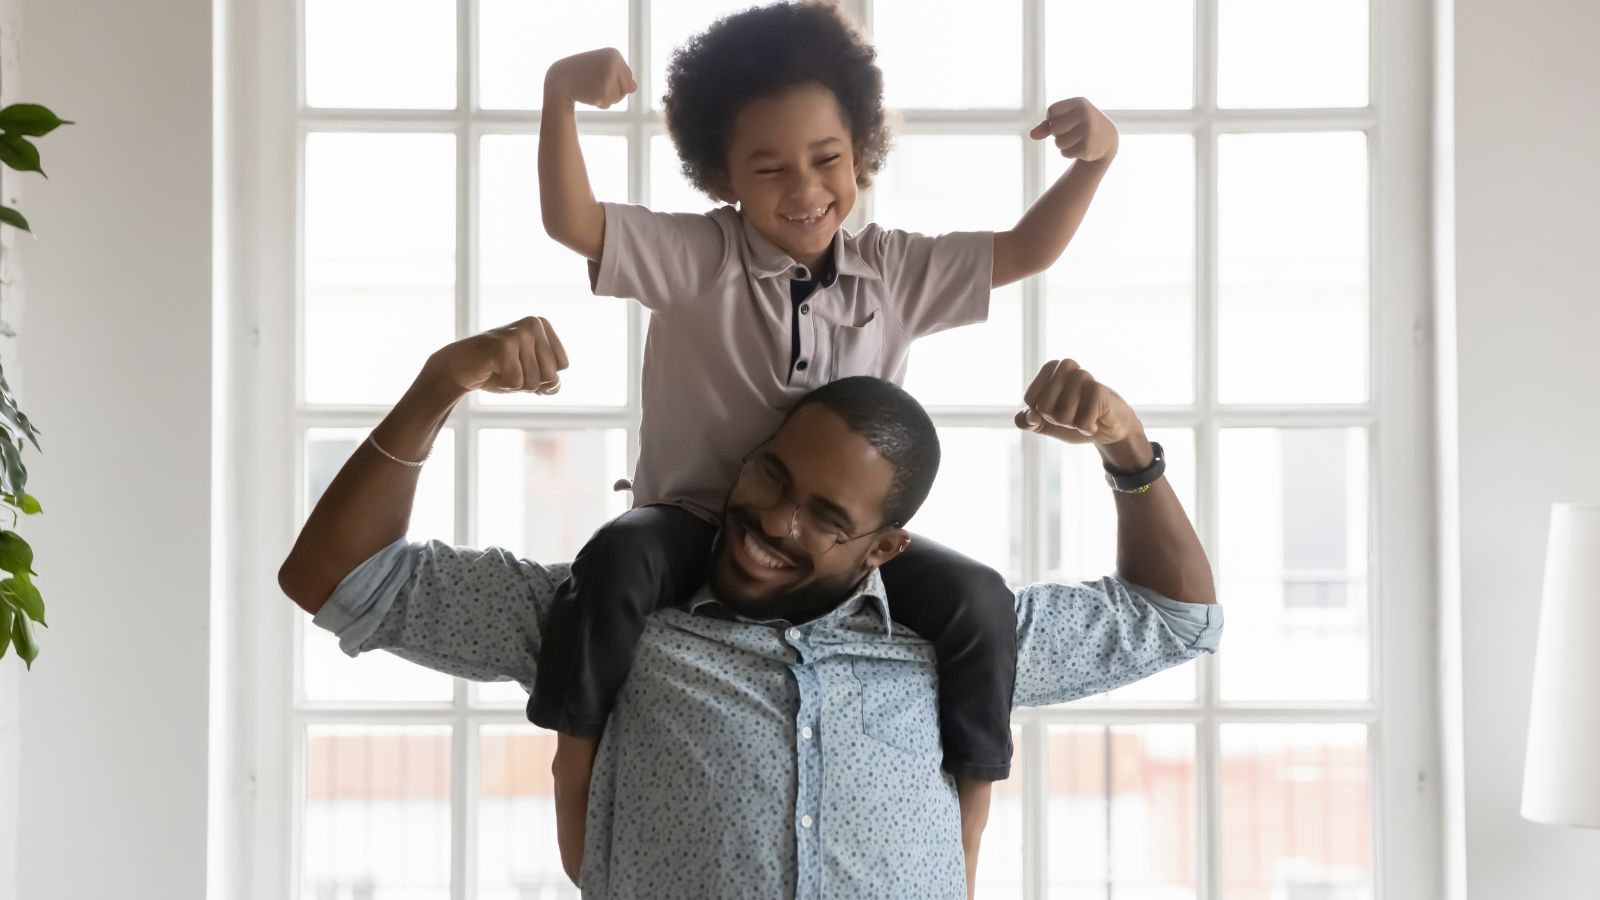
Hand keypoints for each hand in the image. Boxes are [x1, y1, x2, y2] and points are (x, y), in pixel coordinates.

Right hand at [428, 317, 569, 394]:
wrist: (459, 366)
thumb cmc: (498, 369)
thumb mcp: (530, 374)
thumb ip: (550, 382)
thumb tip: (554, 386)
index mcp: (542, 324)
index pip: (563, 365)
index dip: (543, 376)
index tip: (523, 365)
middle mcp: (533, 324)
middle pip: (551, 375)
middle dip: (530, 383)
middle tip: (510, 369)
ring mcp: (518, 334)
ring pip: (534, 381)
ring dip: (516, 385)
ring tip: (500, 370)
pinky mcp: (502, 347)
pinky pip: (516, 382)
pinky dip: (504, 385)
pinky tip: (492, 372)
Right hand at [547, 47, 636, 108]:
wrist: (558, 80)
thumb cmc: (582, 74)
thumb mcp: (603, 68)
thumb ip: (622, 76)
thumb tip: (634, 88)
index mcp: (614, 54)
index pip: (629, 77)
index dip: (616, 81)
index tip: (599, 74)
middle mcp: (613, 63)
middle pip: (627, 89)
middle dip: (614, 91)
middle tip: (596, 83)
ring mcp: (607, 77)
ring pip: (618, 98)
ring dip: (606, 98)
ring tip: (591, 88)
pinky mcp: (602, 92)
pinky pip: (608, 104)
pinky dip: (599, 104)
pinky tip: (587, 94)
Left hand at [1014, 359, 1146, 464]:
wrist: (1107, 428)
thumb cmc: (1074, 420)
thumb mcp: (1044, 424)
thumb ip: (1027, 422)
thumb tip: (1030, 416)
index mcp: (1049, 369)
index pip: (1030, 399)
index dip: (1039, 413)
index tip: (1055, 410)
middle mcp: (1066, 366)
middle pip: (1044, 408)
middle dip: (1057, 419)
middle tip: (1073, 414)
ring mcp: (1084, 376)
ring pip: (1062, 415)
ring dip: (1073, 424)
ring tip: (1085, 415)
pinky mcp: (1100, 390)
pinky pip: (1082, 421)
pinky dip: (1087, 428)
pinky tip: (1096, 421)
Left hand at [1028, 97, 1117, 162]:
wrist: (1107, 138)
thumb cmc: (1081, 124)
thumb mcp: (1067, 119)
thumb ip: (1046, 126)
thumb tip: (1032, 135)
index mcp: (1079, 103)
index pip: (1051, 111)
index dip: (1053, 119)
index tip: (1064, 120)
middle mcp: (1085, 114)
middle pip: (1053, 127)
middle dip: (1057, 133)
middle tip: (1070, 131)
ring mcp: (1087, 131)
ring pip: (1058, 142)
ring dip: (1062, 144)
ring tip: (1076, 139)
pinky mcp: (1087, 147)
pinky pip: (1064, 153)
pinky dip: (1068, 152)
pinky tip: (1080, 147)